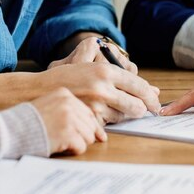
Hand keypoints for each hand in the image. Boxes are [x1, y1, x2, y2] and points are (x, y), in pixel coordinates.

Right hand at [30, 88, 105, 154]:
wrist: (10, 130)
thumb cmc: (29, 122)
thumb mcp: (50, 107)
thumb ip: (72, 113)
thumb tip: (100, 133)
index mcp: (64, 94)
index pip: (88, 112)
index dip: (90, 126)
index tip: (93, 135)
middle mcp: (68, 103)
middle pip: (91, 124)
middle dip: (82, 135)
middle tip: (68, 139)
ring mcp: (68, 117)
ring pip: (89, 137)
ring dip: (76, 143)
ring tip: (61, 141)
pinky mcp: (67, 133)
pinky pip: (81, 147)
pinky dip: (72, 150)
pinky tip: (60, 146)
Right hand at [42, 38, 159, 122]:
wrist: (37, 90)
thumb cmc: (65, 77)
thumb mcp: (90, 67)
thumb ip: (119, 76)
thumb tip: (152, 89)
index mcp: (105, 71)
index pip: (139, 86)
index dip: (151, 97)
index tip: (155, 103)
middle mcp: (102, 87)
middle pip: (136, 105)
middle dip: (140, 110)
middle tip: (140, 110)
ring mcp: (94, 105)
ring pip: (122, 117)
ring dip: (120, 115)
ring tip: (107, 107)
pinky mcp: (87, 120)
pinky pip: (108, 126)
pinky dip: (106, 122)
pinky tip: (96, 114)